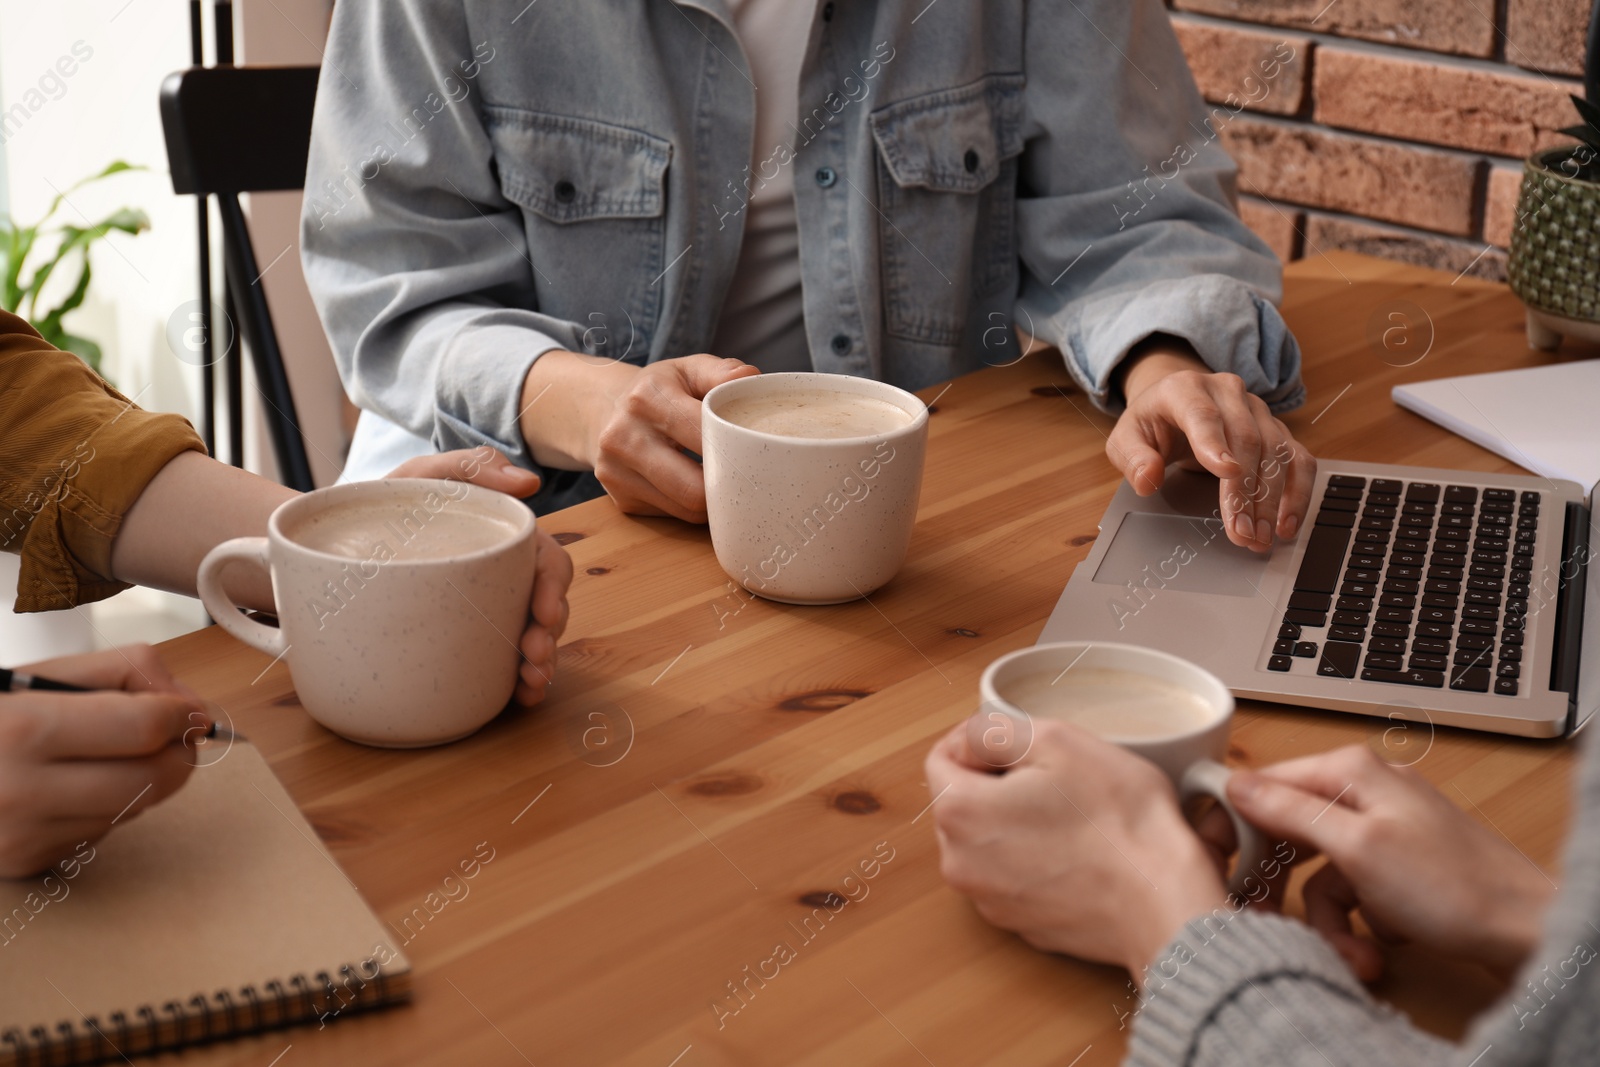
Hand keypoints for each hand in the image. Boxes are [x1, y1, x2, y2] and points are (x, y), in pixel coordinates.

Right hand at [0, 645, 207, 876]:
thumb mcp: (44, 673)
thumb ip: (126, 673)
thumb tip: (191, 707)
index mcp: (24, 729)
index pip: (145, 728)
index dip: (181, 715)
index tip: (186, 710)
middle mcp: (21, 791)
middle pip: (154, 779)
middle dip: (178, 753)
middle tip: (172, 736)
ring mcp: (23, 838)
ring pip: (135, 809)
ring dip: (141, 781)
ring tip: (103, 755)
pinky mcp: (27, 865)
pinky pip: (102, 834)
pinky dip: (105, 809)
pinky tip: (71, 788)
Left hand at [385, 446, 572, 704]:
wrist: (329, 547)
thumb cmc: (385, 506)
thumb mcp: (423, 477)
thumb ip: (471, 467)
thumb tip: (529, 482)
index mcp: (505, 543)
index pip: (548, 563)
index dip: (555, 588)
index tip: (544, 613)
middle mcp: (503, 579)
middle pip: (547, 607)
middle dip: (550, 635)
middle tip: (534, 657)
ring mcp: (486, 612)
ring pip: (531, 639)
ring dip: (542, 663)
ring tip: (531, 683)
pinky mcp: (465, 641)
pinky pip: (501, 665)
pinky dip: (517, 683)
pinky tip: (520, 696)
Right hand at [590, 354, 759, 522]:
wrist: (601, 409)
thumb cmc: (659, 391)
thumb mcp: (687, 370)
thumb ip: (722, 373)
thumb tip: (753, 380)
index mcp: (647, 398)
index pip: (704, 437)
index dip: (737, 449)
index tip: (757, 452)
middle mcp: (624, 436)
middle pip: (694, 488)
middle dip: (727, 486)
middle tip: (748, 477)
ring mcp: (617, 472)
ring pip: (686, 509)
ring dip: (712, 502)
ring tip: (725, 481)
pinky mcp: (620, 499)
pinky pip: (672, 515)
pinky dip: (691, 505)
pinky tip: (694, 484)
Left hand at [924, 716, 1226, 979]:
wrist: (1164, 902)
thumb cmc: (1118, 820)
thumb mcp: (1056, 740)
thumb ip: (994, 730)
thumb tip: (969, 738)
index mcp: (959, 813)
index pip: (941, 758)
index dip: (976, 739)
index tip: (1016, 740)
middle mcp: (961, 864)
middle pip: (961, 801)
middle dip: (996, 782)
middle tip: (1051, 776)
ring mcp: (990, 900)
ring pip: (988, 839)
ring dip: (1015, 820)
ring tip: (1068, 814)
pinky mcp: (1021, 923)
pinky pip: (1013, 875)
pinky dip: (1034, 858)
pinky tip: (1076, 851)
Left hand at [1106, 344, 1314, 552]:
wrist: (1175, 402)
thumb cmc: (1152, 423)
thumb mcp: (1126, 438)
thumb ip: (1133, 458)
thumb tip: (1148, 480)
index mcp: (1186, 389)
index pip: (1204, 416)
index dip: (1215, 445)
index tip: (1227, 472)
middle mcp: (1228, 393)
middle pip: (1247, 440)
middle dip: (1245, 492)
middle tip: (1242, 533)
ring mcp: (1257, 410)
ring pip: (1277, 451)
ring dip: (1272, 499)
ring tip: (1261, 537)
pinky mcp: (1277, 429)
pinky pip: (1297, 459)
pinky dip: (1297, 492)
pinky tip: (1286, 523)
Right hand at [1227, 744, 1556, 980]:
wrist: (1525, 929)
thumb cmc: (1451, 885)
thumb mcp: (1355, 847)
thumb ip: (1289, 811)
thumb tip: (1234, 784)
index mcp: (1350, 771)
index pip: (1265, 784)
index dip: (1234, 823)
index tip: (1216, 859)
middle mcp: (1364, 790)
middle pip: (1289, 832)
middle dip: (1284, 885)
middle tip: (1268, 915)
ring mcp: (1382, 828)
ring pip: (1319, 872)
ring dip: (1330, 919)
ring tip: (1354, 954)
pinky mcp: (1397, 865)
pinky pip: (1351, 890)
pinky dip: (1358, 922)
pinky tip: (1378, 943)